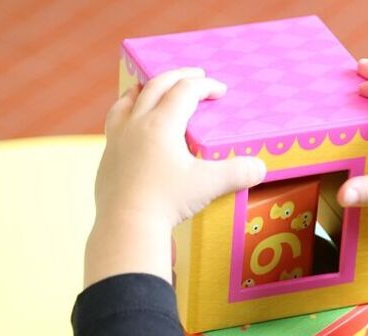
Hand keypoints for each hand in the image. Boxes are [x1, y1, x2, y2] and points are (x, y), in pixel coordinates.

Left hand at [96, 67, 265, 227]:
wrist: (127, 227)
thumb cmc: (167, 202)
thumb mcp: (208, 186)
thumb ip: (238, 173)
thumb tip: (260, 167)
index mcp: (161, 124)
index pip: (185, 91)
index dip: (205, 86)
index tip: (220, 90)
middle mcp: (136, 124)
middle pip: (156, 86)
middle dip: (178, 77)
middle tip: (196, 76)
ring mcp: (117, 140)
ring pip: (128, 101)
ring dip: (145, 89)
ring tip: (153, 88)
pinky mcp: (107, 158)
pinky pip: (115, 124)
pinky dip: (128, 114)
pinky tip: (133, 126)